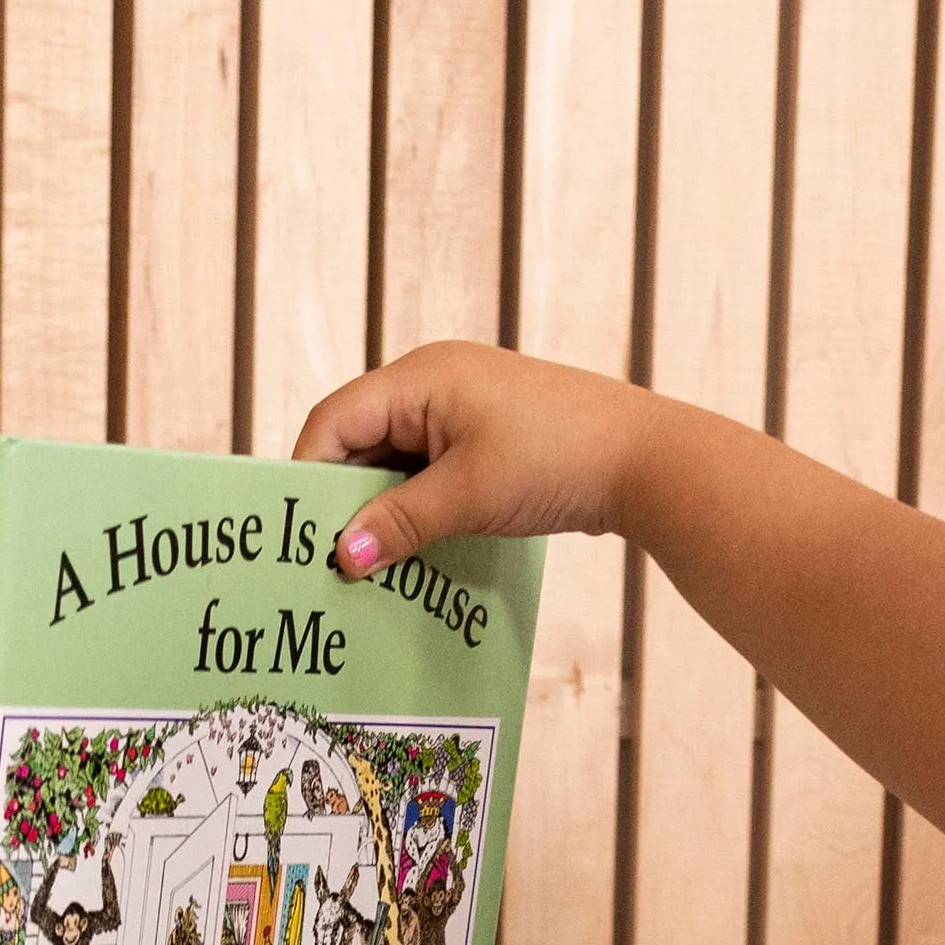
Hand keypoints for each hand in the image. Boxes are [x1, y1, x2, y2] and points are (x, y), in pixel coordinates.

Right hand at [291, 346, 664, 577]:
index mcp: (421, 377)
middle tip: (325, 561)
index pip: (334, 420)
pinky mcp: (483, 441)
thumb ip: (399, 523)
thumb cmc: (558, 458)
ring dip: (380, 512)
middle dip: (341, 500)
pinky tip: (409, 555)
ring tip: (366, 567)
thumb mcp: (469, 496)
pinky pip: (426, 474)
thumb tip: (342, 556)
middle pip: (358, 441)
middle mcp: (433, 385)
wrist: (646, 459)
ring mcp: (460, 412)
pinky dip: (413, 511)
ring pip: (392, 463)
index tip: (298, 537)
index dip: (309, 476)